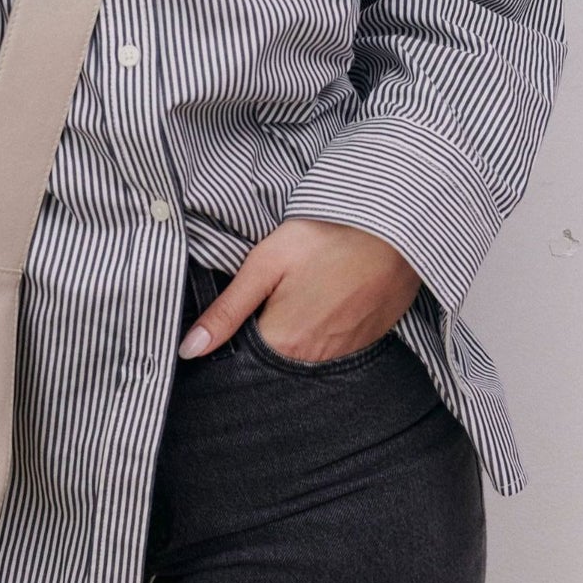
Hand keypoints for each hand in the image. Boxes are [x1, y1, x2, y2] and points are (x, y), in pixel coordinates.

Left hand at [177, 219, 422, 361]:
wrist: (393, 224)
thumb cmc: (324, 236)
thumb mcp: (265, 265)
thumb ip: (226, 311)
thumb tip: (188, 350)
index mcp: (284, 343)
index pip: (247, 356)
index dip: (241, 332)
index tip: (250, 306)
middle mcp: (317, 358)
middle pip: (279, 356)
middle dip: (272, 332)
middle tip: (282, 291)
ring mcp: (349, 351)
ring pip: (310, 351)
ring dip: (303, 331)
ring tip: (309, 290)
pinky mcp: (374, 337)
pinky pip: (341, 344)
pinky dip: (331, 326)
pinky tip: (332, 296)